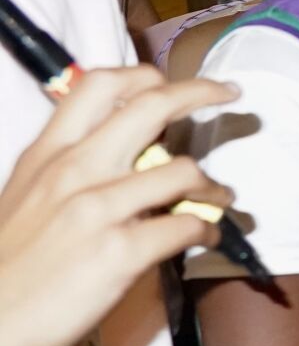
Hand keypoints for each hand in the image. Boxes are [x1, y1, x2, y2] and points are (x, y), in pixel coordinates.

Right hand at [0, 67, 240, 345]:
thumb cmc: (5, 269)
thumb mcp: (22, 200)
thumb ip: (67, 173)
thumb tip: (123, 159)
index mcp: (46, 155)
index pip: (98, 85)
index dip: (145, 75)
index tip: (172, 82)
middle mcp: (73, 171)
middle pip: (151, 106)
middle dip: (202, 92)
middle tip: (229, 96)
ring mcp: (97, 209)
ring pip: (184, 170)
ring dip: (214, 186)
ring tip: (220, 200)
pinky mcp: (119, 252)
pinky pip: (187, 226)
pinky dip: (208, 231)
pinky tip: (205, 239)